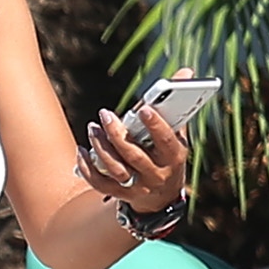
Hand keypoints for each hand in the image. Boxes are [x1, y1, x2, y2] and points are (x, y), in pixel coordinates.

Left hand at [80, 82, 198, 213]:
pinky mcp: (120, 194)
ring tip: (93, 127)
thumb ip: (176, 105)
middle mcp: (157, 174)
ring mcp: (138, 187)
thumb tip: (185, 72)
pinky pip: (99, 183)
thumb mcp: (177, 134)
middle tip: (105, 114)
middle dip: (118, 134)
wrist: (163, 196)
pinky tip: (83, 151)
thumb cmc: (167, 154)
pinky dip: (88, 167)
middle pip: (134, 155)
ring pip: (115, 168)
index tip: (143, 108)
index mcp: (174, 156)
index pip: (166, 141)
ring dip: (101, 147)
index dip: (156, 125)